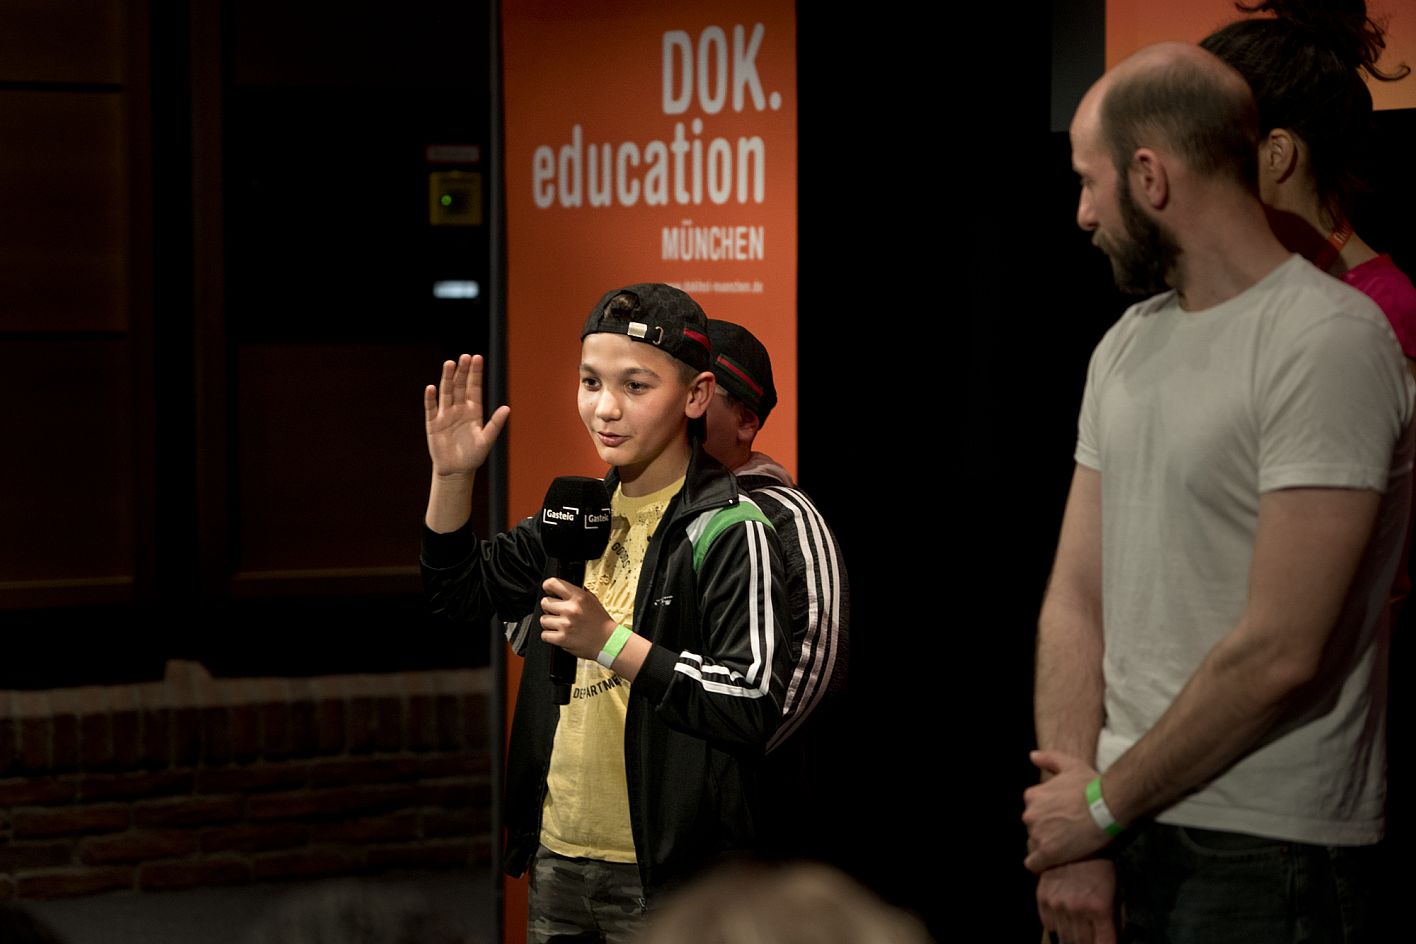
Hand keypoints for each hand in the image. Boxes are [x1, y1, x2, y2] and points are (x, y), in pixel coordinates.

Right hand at [424, 354, 509, 476]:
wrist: (456, 470)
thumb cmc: (474, 455)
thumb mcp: (487, 440)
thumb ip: (495, 424)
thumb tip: (508, 408)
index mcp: (474, 410)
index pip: (474, 387)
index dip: (475, 373)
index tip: (477, 357)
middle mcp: (459, 408)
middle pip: (460, 386)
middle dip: (462, 371)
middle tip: (464, 357)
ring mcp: (446, 414)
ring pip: (446, 392)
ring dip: (447, 378)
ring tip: (449, 364)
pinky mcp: (433, 423)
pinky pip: (431, 408)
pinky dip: (431, 399)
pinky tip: (431, 388)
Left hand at [539, 578, 615, 660]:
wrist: (609, 642)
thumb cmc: (601, 623)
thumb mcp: (593, 600)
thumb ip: (578, 592)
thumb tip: (564, 587)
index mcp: (579, 597)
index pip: (553, 583)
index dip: (548, 586)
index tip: (549, 590)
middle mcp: (571, 609)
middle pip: (545, 602)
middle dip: (549, 607)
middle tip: (557, 612)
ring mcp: (565, 624)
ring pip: (543, 620)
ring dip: (549, 623)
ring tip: (559, 625)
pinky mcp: (562, 639)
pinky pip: (544, 635)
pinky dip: (549, 636)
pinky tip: (559, 634)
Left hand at [1023, 750, 1108, 871]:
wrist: (1109, 805)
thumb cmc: (1092, 785)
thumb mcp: (1070, 765)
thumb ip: (1049, 759)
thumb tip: (1032, 756)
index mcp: (1032, 796)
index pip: (1032, 811)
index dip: (1047, 817)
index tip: (1061, 820)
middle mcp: (1030, 814)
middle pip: (1033, 827)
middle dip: (1047, 830)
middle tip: (1067, 833)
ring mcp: (1038, 834)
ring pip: (1035, 844)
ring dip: (1047, 846)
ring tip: (1068, 846)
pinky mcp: (1047, 853)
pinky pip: (1033, 864)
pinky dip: (1041, 865)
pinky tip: (1053, 863)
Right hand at [1036, 859, 1116, 943]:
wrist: (1076, 838)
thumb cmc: (1102, 867)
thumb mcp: (1117, 893)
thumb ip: (1117, 922)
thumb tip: (1117, 941)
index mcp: (1100, 908)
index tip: (1104, 943)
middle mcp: (1077, 909)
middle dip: (1088, 943)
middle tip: (1091, 936)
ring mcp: (1057, 904)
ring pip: (1064, 938)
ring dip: (1073, 938)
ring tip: (1078, 930)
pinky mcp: (1043, 898)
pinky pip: (1048, 925)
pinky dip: (1057, 926)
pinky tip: (1065, 919)